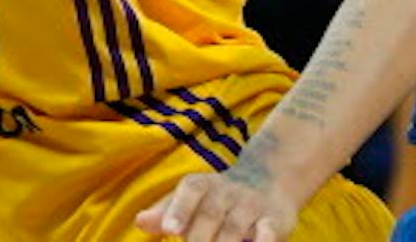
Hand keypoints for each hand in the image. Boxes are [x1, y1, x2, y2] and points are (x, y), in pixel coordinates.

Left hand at [134, 171, 296, 241]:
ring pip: (236, 228)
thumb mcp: (191, 197)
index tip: (170, 229)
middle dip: (199, 238)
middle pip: (210, 214)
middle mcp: (226, 192)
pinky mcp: (276, 221)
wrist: (268, 178)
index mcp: (202, 185)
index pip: (190, 191)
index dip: (179, 209)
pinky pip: (269, 233)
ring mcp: (251, 206)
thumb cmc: (217, 197)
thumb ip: (166, 211)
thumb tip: (139, 221)